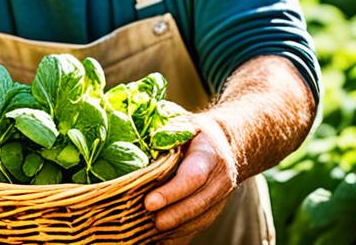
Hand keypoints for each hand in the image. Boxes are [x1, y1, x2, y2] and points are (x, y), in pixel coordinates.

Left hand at [144, 113, 238, 243]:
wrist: (226, 144)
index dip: (172, 192)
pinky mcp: (214, 209)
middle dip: (173, 216)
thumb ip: (165, 132)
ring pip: (200, 219)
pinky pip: (198, 226)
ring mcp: (220, 196)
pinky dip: (180, 236)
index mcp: (209, 153)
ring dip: (176, 229)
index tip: (149, 202)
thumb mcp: (184, 123)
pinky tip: (159, 241)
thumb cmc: (195, 132)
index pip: (193, 177)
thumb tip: (129, 135)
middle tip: (149, 223)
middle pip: (197, 203)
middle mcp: (220, 178)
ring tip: (148, 235)